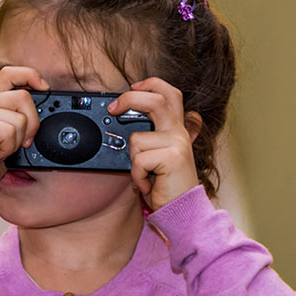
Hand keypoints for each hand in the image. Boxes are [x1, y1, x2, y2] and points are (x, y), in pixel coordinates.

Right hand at [0, 66, 49, 179]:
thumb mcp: (12, 131)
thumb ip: (22, 114)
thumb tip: (44, 103)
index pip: (11, 73)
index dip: (31, 76)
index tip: (45, 89)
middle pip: (24, 97)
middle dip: (32, 123)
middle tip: (22, 141)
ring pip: (19, 119)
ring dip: (17, 141)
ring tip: (2, 148)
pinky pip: (9, 133)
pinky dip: (8, 148)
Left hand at [108, 77, 202, 210]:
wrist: (182, 210)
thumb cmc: (166, 186)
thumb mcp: (157, 157)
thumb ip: (148, 138)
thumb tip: (121, 121)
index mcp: (177, 129)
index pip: (170, 93)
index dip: (151, 84)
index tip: (132, 87)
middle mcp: (180, 133)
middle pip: (156, 100)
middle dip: (130, 99)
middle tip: (113, 108)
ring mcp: (178, 144)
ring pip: (137, 140)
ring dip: (133, 162)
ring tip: (145, 175)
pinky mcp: (173, 157)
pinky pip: (139, 160)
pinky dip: (137, 176)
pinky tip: (148, 184)